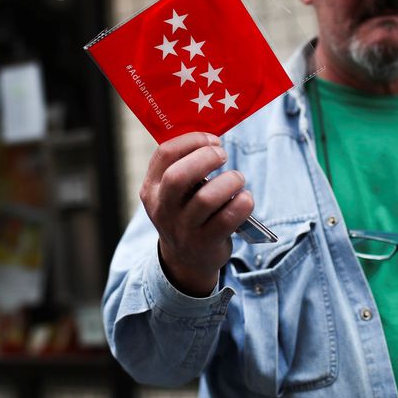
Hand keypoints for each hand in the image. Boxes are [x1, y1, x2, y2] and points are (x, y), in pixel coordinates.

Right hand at [140, 132, 254, 296]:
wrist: (186, 260)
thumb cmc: (186, 212)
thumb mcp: (172, 192)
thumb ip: (183, 166)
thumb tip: (214, 138)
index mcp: (152, 189)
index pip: (165, 154)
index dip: (192, 140)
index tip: (212, 139)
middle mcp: (163, 209)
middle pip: (179, 176)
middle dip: (206, 158)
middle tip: (222, 155)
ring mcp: (183, 229)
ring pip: (206, 199)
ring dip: (229, 181)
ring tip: (237, 179)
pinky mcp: (205, 244)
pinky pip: (227, 219)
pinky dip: (242, 203)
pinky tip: (245, 198)